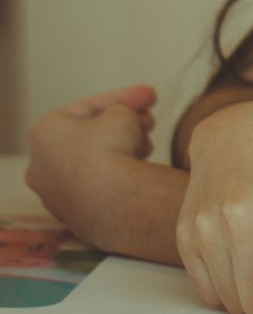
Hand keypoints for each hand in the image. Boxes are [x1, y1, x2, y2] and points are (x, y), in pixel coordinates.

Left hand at [25, 84, 157, 242]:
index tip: (149, 97)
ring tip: (147, 146)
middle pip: (91, 136)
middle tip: (149, 121)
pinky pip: (98, 187)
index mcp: (44, 132)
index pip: (90, 107)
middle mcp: (42, 164)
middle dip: (124, 126)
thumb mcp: (122, 113)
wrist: (111, 200)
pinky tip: (137, 171)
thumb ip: (122, 110)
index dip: (125, 98)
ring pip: (95, 162)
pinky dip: (117, 176)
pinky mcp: (73, 216)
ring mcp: (56, 195)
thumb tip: (125, 122)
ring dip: (123, 149)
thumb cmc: (108, 149)